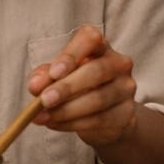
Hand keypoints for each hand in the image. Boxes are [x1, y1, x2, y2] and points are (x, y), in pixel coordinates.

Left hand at [27, 26, 138, 147]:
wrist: (103, 115)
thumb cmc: (75, 85)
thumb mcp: (54, 76)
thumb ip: (43, 76)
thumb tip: (36, 85)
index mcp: (98, 46)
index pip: (90, 39)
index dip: (71, 55)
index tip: (53, 73)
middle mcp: (118, 63)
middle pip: (96, 71)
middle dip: (66, 87)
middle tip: (43, 100)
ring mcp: (125, 88)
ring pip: (98, 99)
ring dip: (65, 110)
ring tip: (42, 117)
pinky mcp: (127, 113)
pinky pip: (99, 119)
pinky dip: (72, 124)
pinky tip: (55, 124)